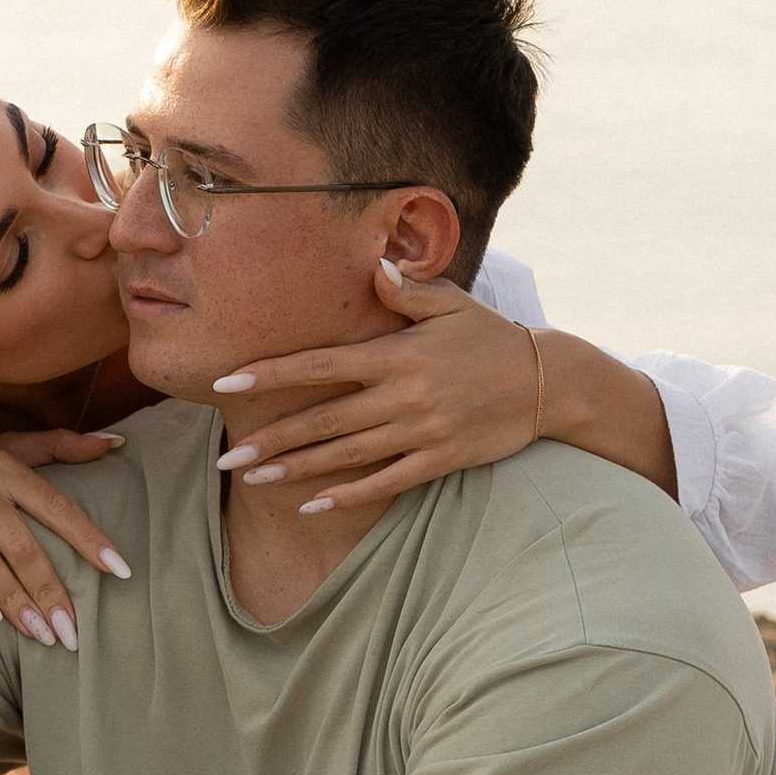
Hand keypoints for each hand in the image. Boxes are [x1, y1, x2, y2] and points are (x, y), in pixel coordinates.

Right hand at [0, 430, 130, 646]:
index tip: (120, 571)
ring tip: (41, 635)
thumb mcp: (0, 449)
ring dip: (16, 602)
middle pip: (22, 543)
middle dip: (49, 590)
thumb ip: (57, 446)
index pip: (56, 505)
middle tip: (72, 632)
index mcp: (3, 463)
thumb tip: (116, 443)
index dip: (89, 538)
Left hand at [210, 265, 541, 513]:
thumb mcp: (452, 303)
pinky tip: (311, 505)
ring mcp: (421, 431)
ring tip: (253, 477)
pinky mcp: (440, 460)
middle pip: (325, 420)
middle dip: (272, 438)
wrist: (549, 381)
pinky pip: (386, 483)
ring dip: (297, 469)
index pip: (321, 365)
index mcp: (397, 354)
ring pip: (347, 456)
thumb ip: (408, 290)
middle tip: (226, 456)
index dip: (272, 374)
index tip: (228, 383)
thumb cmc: (491, 336)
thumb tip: (373, 268)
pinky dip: (347, 496)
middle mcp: (404, 395)